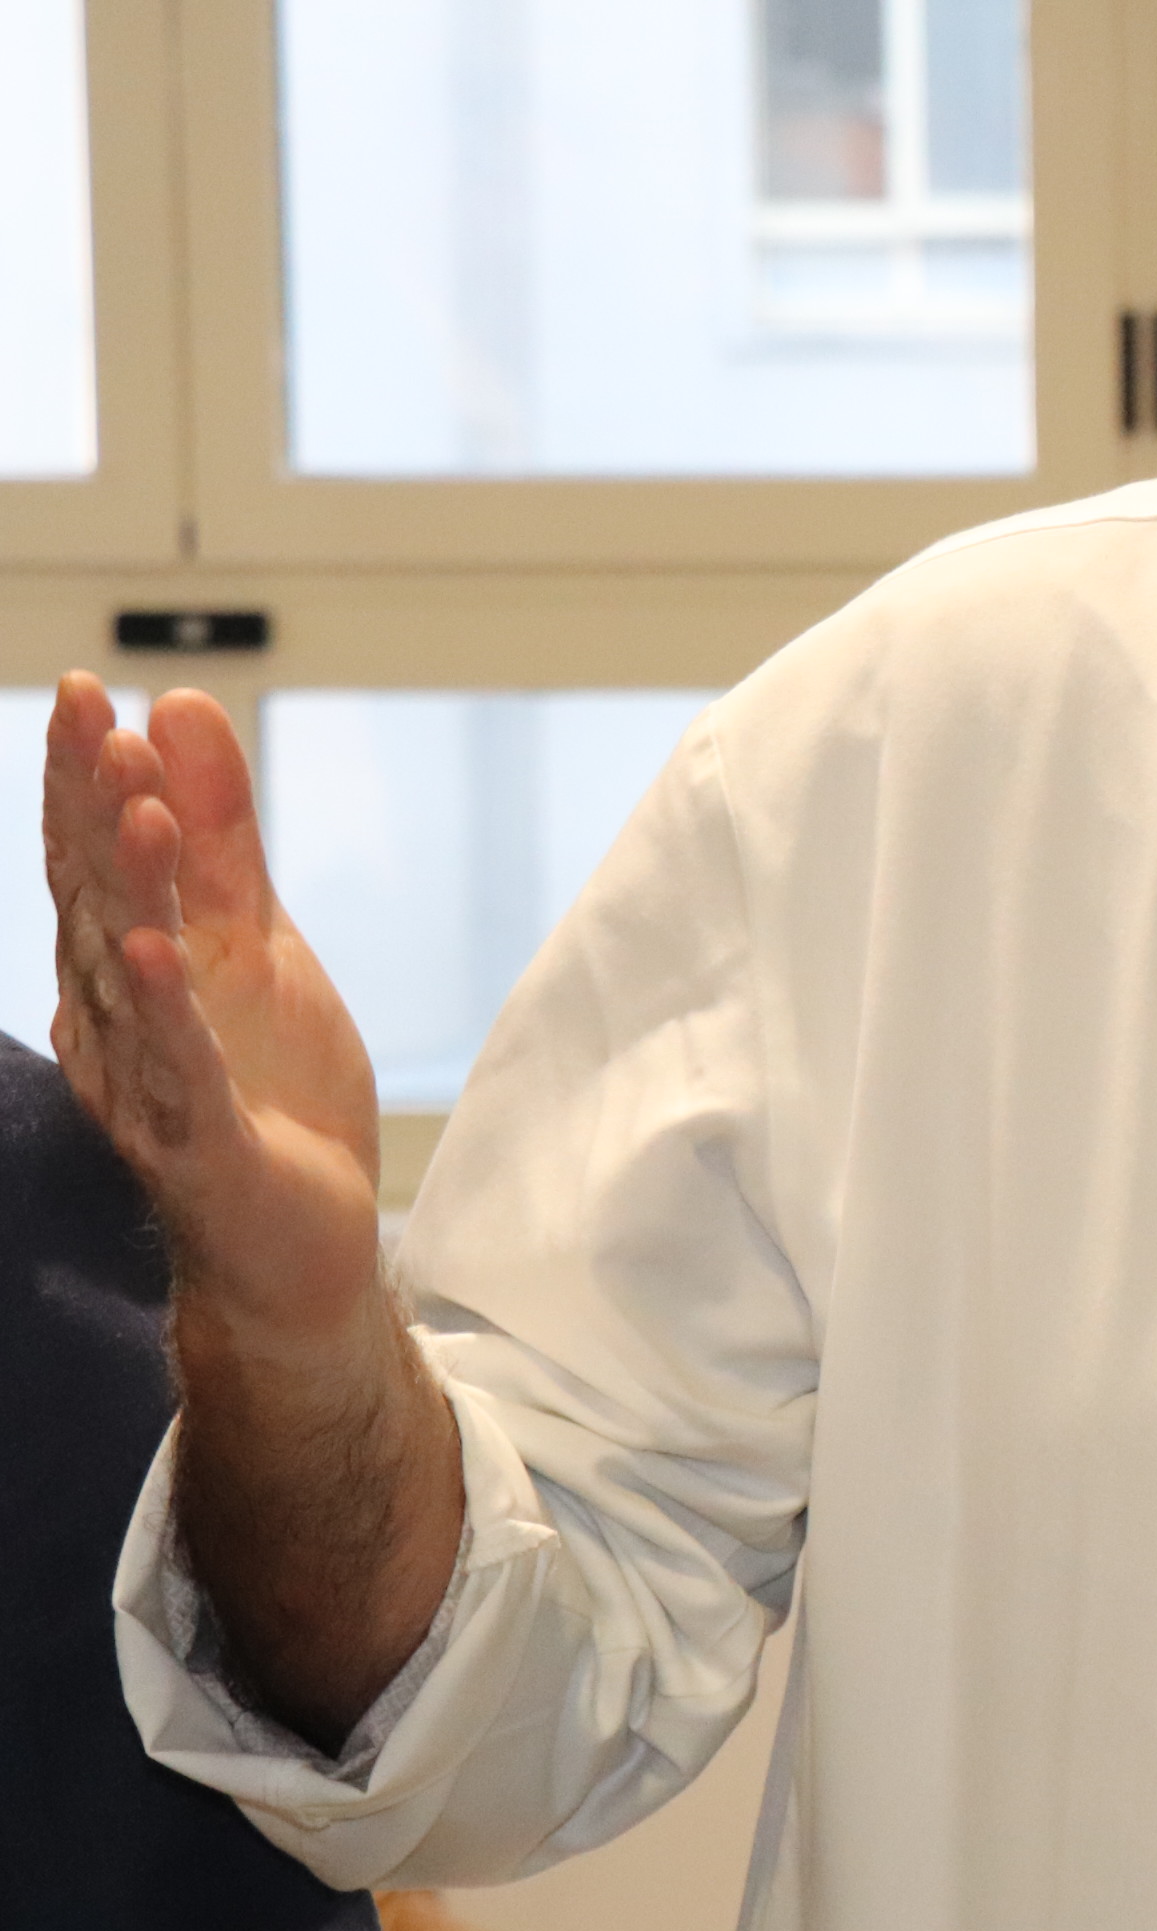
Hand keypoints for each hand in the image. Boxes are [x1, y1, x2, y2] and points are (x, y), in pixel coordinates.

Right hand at [43, 676, 385, 1335]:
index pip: (94, 860)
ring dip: (131, 891)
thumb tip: (179, 712)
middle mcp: (115, 1017)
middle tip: (90, 716)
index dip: (84, 778)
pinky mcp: (198, 1141)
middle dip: (90, 807)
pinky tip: (156, 953)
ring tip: (139, 810)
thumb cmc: (268, 1087)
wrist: (297, 1239)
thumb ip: (218, 839)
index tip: (87, 691)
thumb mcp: (258, 941)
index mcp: (124, 966)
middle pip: (94, 899)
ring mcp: (149, 1080)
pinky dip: (166, 1009)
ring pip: (130, 975)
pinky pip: (177, 1068)